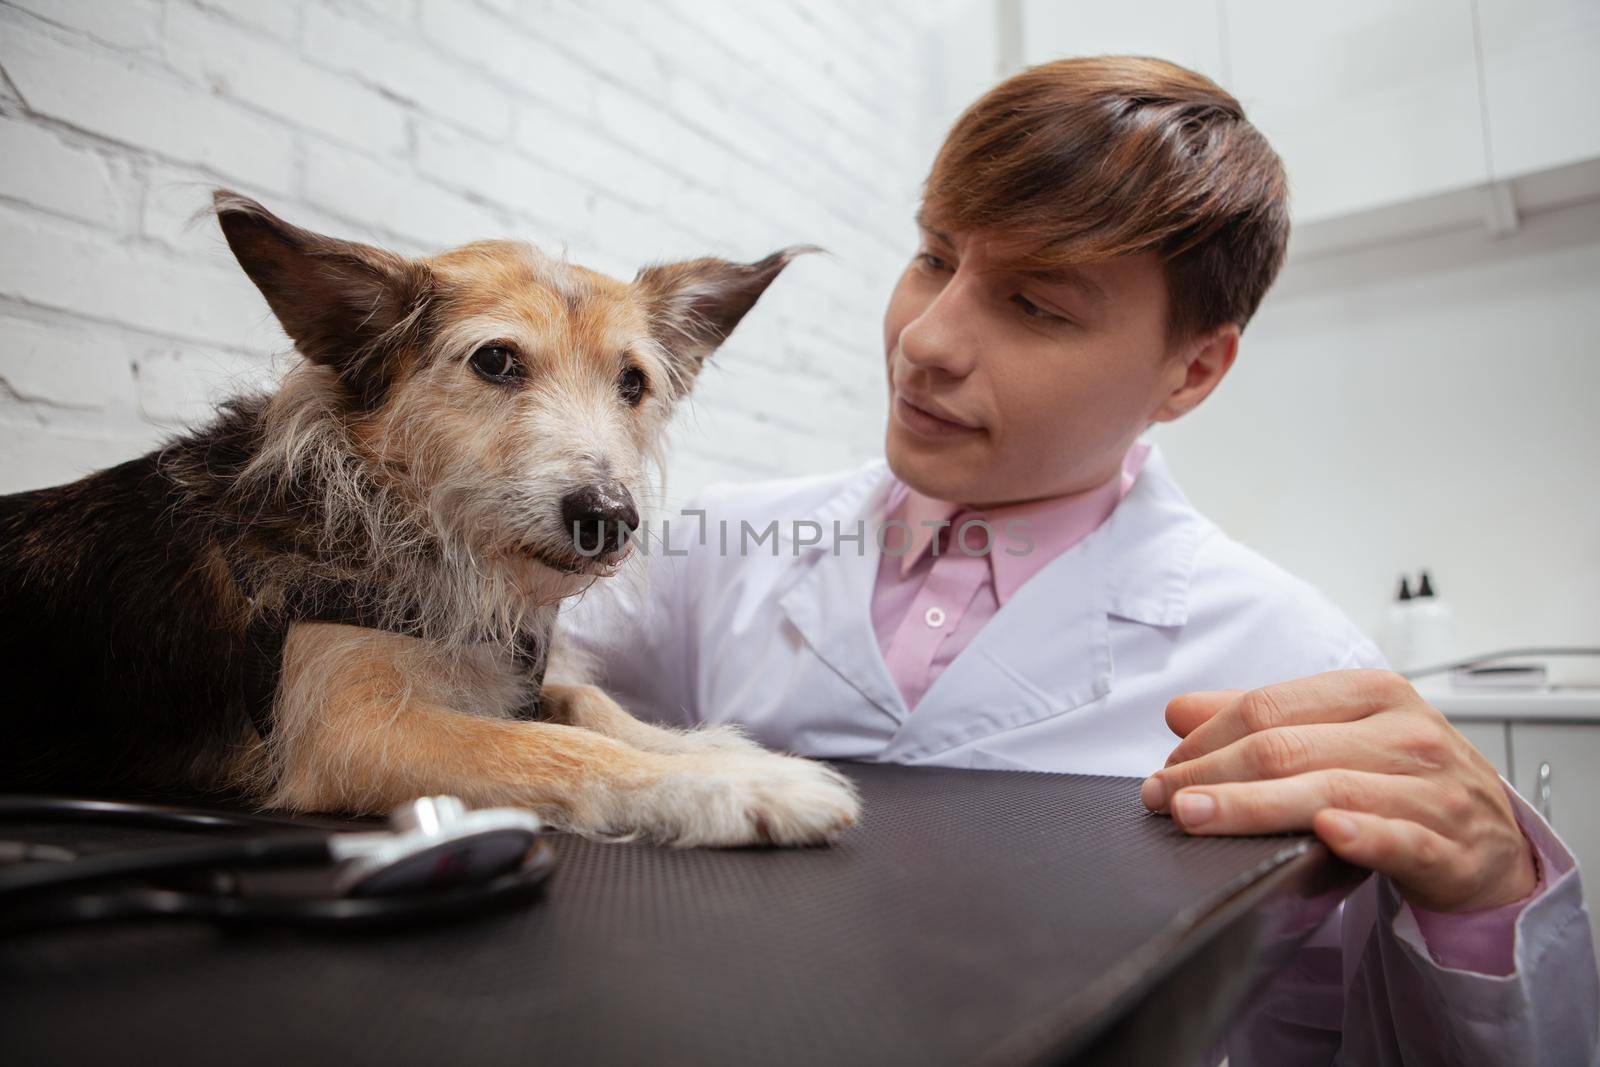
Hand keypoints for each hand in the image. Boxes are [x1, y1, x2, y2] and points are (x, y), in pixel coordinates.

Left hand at [1142, 669, 1536, 912]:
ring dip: (1253, 806)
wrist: (1492, 845)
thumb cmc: (1404, 781)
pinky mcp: (1451, 846)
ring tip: (1197, 816)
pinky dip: (1363, 836)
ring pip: (1329, 791)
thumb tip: (1178, 711)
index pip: (1270, 706)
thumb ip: (1261, 720)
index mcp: (1373, 693)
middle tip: (1163, 798)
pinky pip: (1401, 839)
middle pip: (1287, 748)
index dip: (1208, 737)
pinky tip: (1326, 833)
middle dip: (1212, 774)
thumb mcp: (1338, 734)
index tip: (1167, 766)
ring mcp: (1432, 789)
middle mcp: (1405, 733)